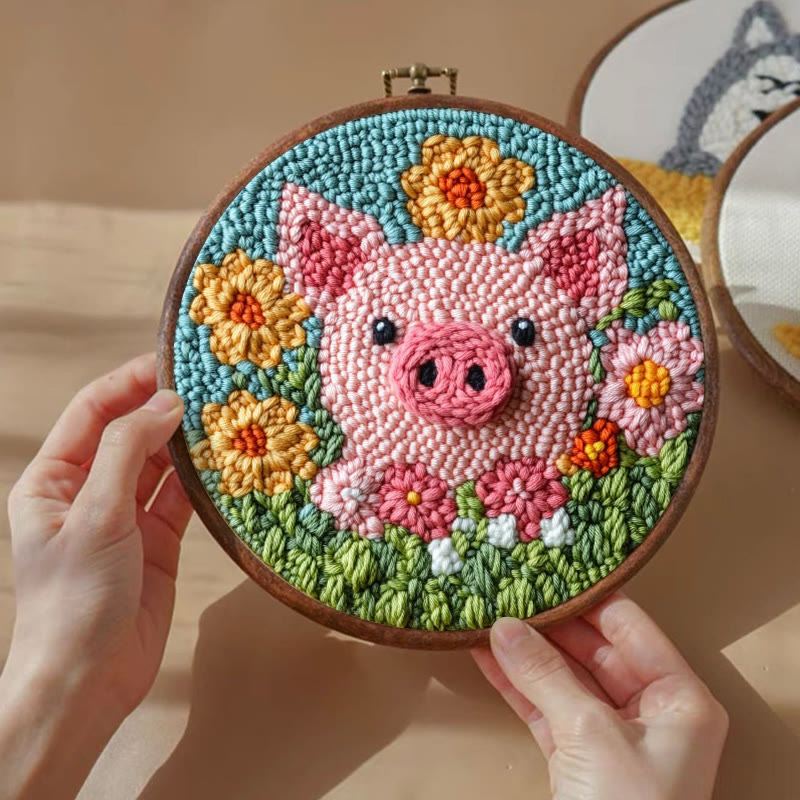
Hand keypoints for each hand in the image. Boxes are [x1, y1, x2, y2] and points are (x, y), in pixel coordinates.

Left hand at [1, 353, 191, 799]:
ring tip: (228, 418)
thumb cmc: (74, 601)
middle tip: (213, 386)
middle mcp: (89, 491)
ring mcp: (125, 516)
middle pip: (131, 433)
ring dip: (190, 444)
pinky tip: (229, 463)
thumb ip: (129, 454)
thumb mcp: (95, 518)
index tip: (173, 361)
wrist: (88, 682)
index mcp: (54, 479)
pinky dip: (204, 481)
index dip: (130, 382)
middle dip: (167, 409)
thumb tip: (167, 404)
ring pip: (161, 465)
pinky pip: (182, 499)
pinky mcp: (157, 542)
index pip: (94, 412)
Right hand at [473, 593, 727, 799]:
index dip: (585, 597)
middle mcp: (650, 710)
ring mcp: (611, 734)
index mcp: (678, 697)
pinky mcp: (578, 757)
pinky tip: (486, 657)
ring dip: (523, 652)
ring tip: (486, 617)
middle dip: (545, 625)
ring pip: (562, 678)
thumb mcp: (589, 733)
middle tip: (506, 592)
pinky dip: (516, 685)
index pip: (628, 626)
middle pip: (591, 650)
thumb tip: (505, 626)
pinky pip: (544, 708)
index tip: (546, 570)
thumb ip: (546, 674)